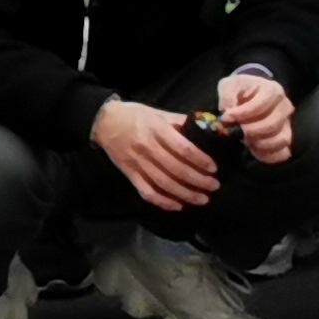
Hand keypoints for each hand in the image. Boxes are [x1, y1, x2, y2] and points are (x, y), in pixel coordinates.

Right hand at [92, 98, 221, 214]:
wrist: (104, 122)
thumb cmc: (135, 116)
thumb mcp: (158, 113)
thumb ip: (180, 122)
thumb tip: (206, 128)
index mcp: (157, 129)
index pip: (183, 148)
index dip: (200, 160)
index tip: (214, 168)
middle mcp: (148, 148)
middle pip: (176, 169)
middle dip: (198, 180)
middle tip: (214, 187)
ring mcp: (137, 163)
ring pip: (164, 184)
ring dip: (186, 194)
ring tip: (203, 199)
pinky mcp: (130, 175)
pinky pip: (147, 192)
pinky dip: (163, 202)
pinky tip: (178, 206)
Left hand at [213, 67, 296, 165]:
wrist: (250, 95)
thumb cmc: (241, 90)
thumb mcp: (230, 85)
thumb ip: (228, 95)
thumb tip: (228, 110)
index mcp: (272, 90)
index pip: (260, 105)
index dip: (242, 113)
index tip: (226, 118)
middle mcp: (284, 107)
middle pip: (272, 124)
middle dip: (250, 131)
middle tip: (236, 132)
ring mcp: (287, 123)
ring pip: (280, 139)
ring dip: (260, 144)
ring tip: (244, 140)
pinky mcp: (285, 138)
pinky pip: (282, 152)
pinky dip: (267, 154)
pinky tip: (253, 149)